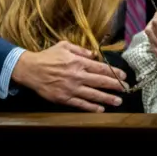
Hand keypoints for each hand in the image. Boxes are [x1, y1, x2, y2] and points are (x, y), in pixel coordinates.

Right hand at [11, 41, 128, 112]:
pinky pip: (80, 104)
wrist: (30, 70)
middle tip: (126, 89)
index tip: (124, 76)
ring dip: (107, 98)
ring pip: (93, 94)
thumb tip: (95, 54)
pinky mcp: (64, 98)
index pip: (101, 68)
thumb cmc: (48, 56)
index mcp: (79, 62)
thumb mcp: (65, 46)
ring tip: (118, 101)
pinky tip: (100, 109)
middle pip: (101, 81)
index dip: (114, 72)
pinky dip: (91, 107)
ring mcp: (71, 88)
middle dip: (115, 86)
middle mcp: (77, 76)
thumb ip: (81, 49)